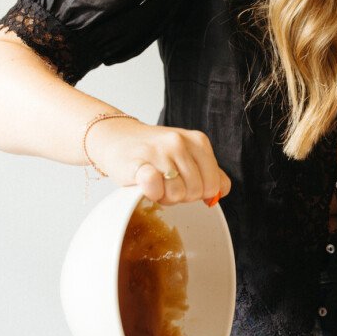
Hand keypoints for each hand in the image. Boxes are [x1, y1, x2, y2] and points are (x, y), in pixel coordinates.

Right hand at [86, 118, 231, 205]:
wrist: (116, 138)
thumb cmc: (154, 152)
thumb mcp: (187, 154)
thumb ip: (209, 172)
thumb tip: (220, 193)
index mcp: (198, 141)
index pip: (215, 185)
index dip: (199, 192)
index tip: (184, 184)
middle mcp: (180, 142)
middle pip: (196, 192)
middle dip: (181, 196)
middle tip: (166, 183)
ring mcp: (159, 151)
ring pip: (177, 194)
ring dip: (164, 197)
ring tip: (154, 183)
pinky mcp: (138, 163)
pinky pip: (156, 189)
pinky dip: (152, 193)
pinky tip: (145, 184)